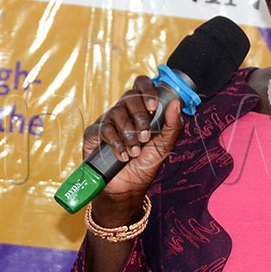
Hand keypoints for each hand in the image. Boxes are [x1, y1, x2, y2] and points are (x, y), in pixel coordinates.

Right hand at [82, 75, 182, 225]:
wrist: (127, 187)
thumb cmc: (146, 164)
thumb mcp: (165, 145)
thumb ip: (173, 125)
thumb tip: (176, 102)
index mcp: (141, 109)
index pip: (141, 84)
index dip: (147, 90)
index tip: (154, 107)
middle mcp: (124, 111)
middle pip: (129, 97)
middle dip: (140, 118)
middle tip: (145, 137)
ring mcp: (108, 120)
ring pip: (117, 113)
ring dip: (129, 135)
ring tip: (135, 152)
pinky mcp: (94, 133)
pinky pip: (104, 129)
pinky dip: (116, 143)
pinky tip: (122, 156)